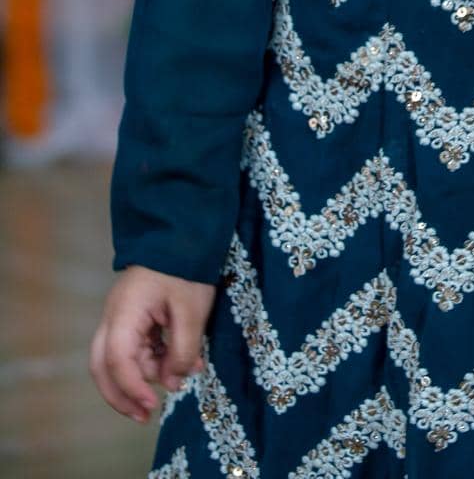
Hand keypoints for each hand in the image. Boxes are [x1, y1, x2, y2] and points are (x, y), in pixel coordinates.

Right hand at [89, 266, 215, 422]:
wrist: (183, 235)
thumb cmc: (185, 267)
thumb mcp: (191, 310)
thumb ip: (182, 349)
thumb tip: (173, 381)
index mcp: (124, 313)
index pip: (117, 361)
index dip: (132, 388)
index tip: (153, 406)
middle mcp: (114, 318)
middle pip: (103, 367)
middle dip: (123, 395)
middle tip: (145, 416)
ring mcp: (121, 317)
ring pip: (120, 360)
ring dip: (145, 377)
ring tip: (179, 381)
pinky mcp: (134, 317)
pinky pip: (136, 348)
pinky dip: (153, 361)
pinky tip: (178, 365)